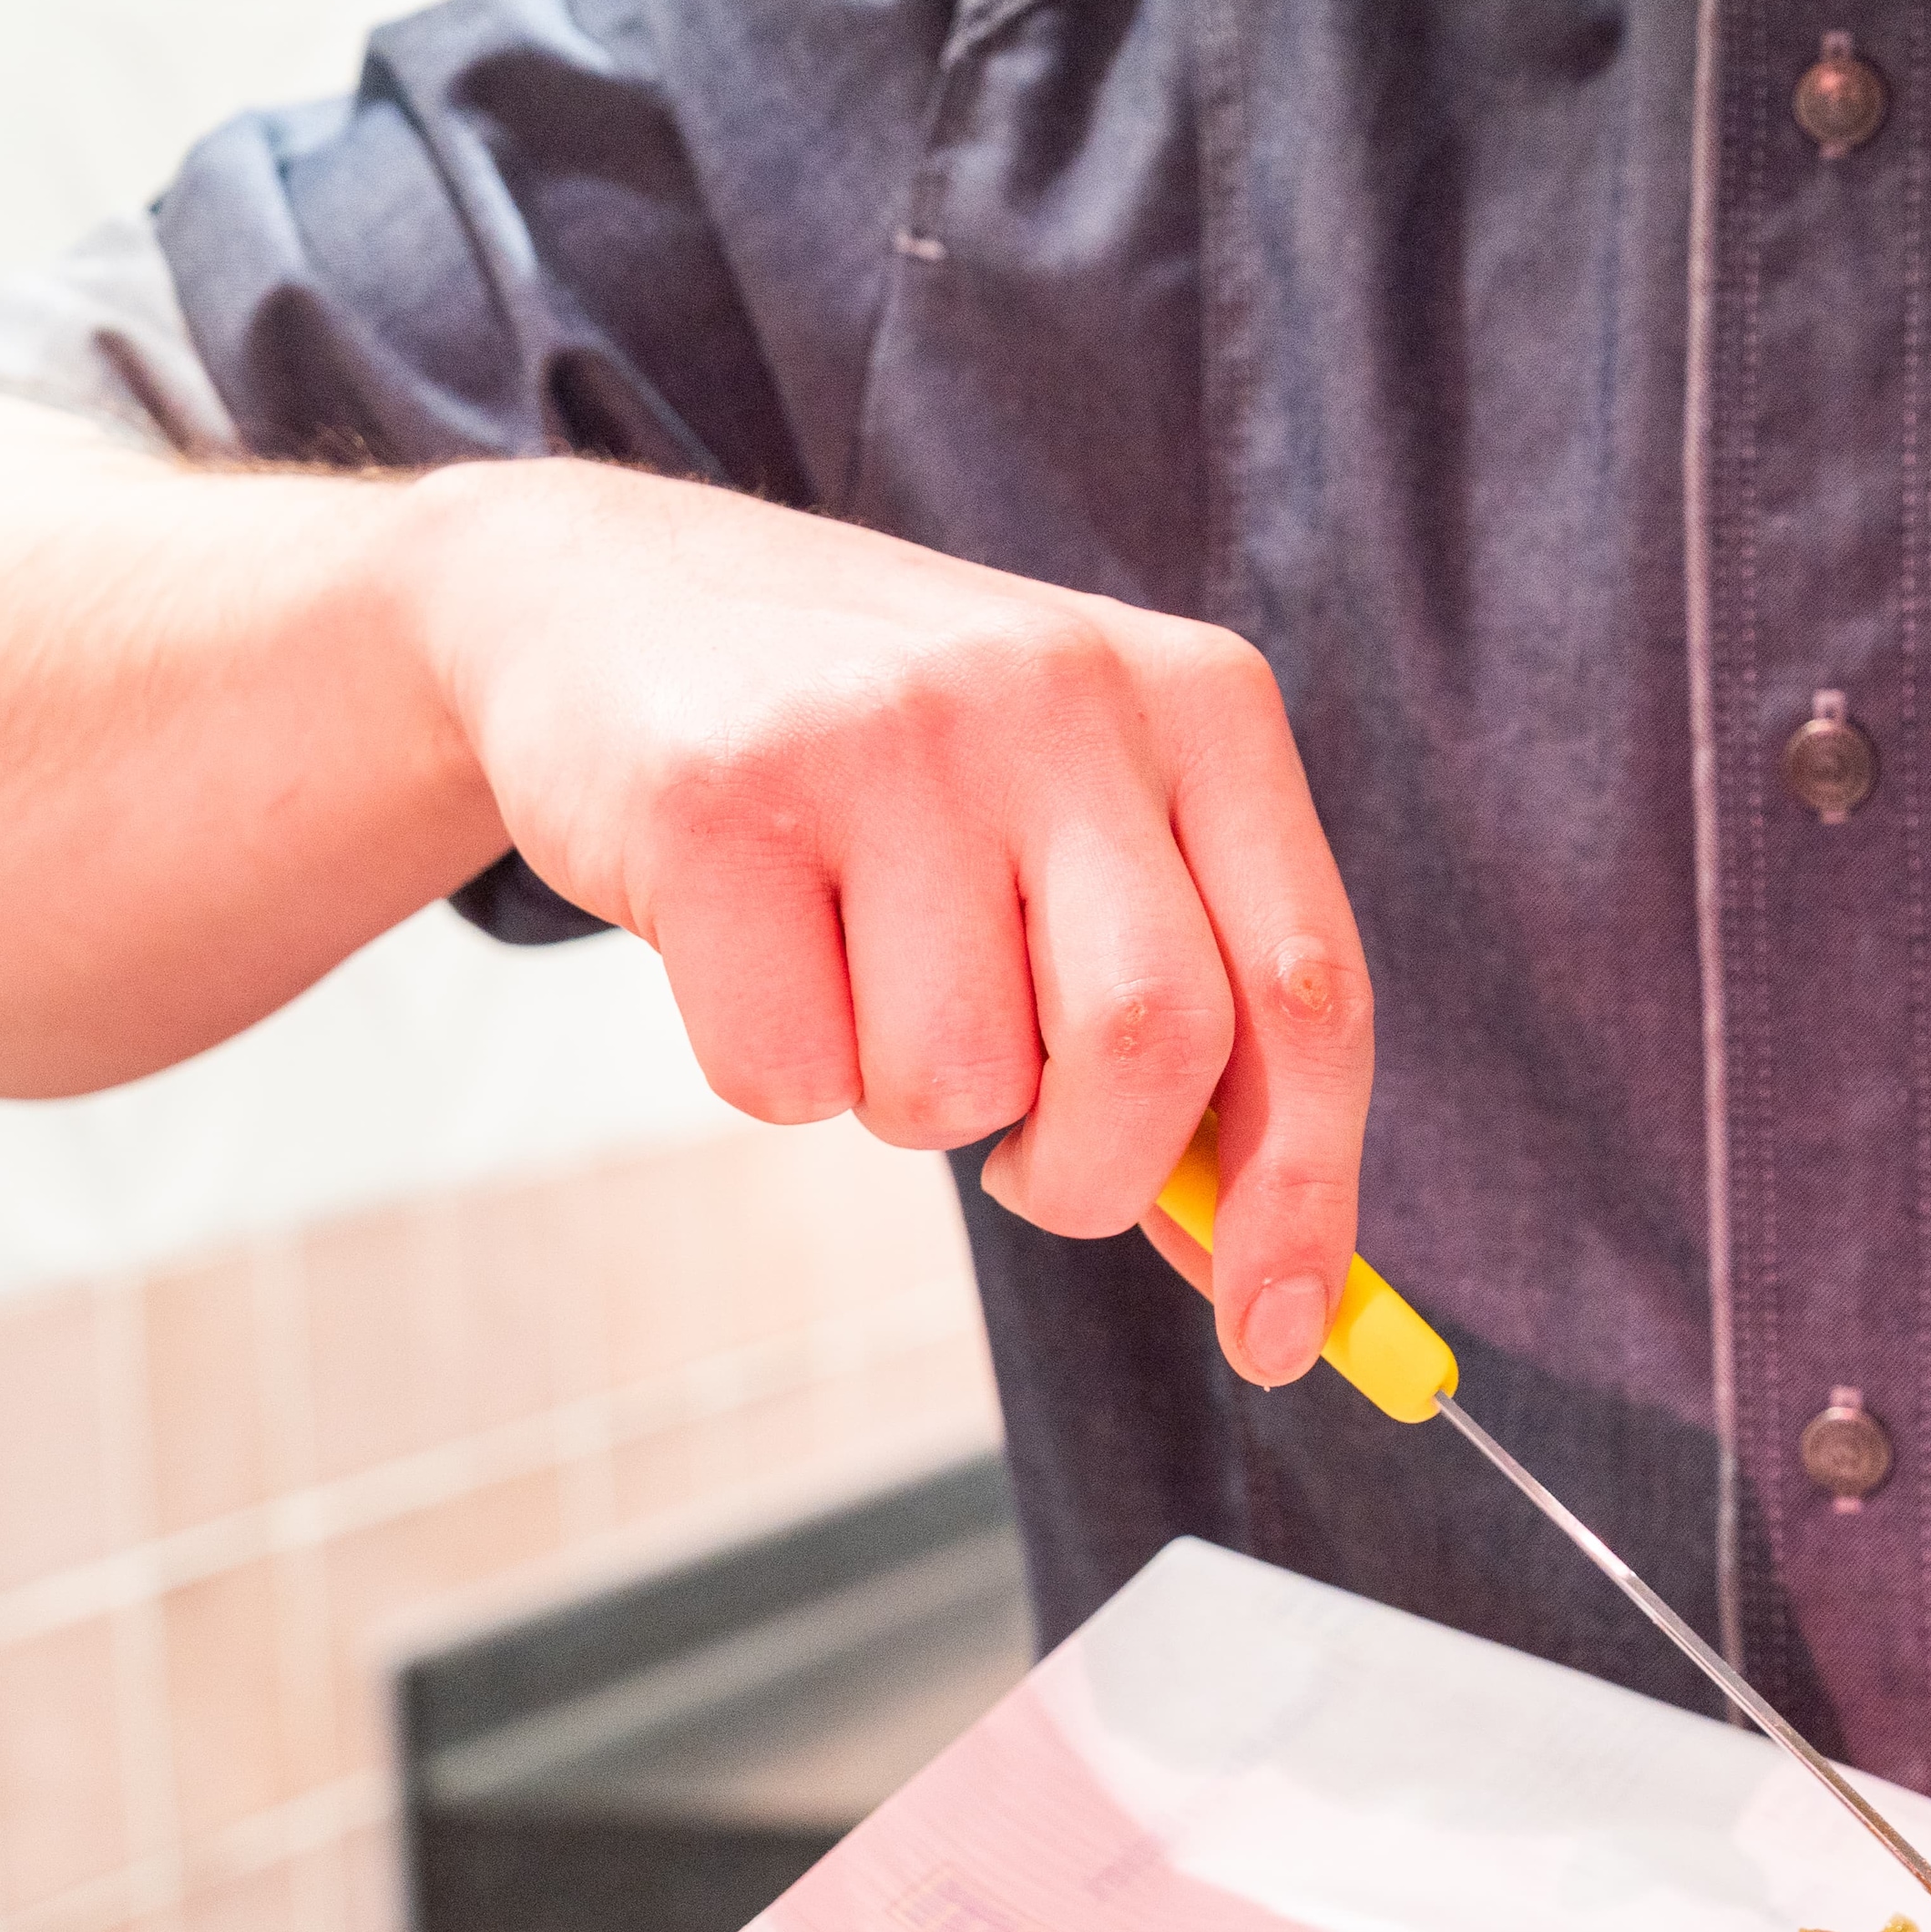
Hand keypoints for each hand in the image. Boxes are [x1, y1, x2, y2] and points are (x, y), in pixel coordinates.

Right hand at [398, 458, 1369, 1383]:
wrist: (619, 593)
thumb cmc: (900, 763)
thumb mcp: (1084, 829)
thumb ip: (1198, 1022)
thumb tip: (1269, 1271)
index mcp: (1205, 706)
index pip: (1311, 994)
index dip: (1307, 1195)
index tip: (1277, 1338)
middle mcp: (1066, 698)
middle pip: (1154, 1045)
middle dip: (1091, 1172)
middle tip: (1026, 1157)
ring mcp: (890, 735)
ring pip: (957, 1085)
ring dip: (914, 1107)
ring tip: (868, 981)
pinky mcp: (718, 798)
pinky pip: (788, 1076)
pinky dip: (778, 1070)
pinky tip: (759, 945)